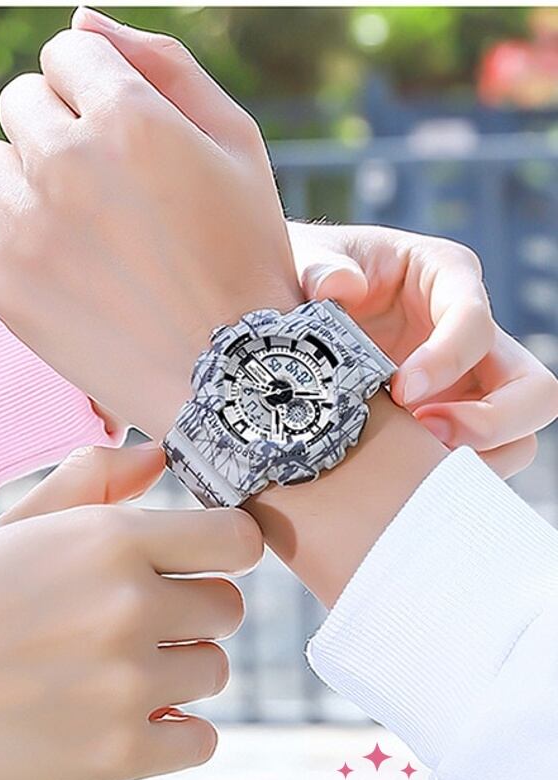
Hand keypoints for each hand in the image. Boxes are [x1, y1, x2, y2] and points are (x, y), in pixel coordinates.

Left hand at [0, 13, 302, 438]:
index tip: (117, 133)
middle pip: (19, 101)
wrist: (226, 376)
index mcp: (129, 116)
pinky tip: (49, 260)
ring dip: (23, 181)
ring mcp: (24, 226)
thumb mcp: (235, 142)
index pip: (67, 52)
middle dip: (57, 130)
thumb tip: (79, 17)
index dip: (94, 89)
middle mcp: (66, 163)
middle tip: (102, 189)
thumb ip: (162, 63)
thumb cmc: (244, 255)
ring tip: (77, 229)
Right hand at [0, 444, 262, 779]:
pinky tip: (123, 717)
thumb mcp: (20, 522)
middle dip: (191, 613)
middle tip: (133, 624)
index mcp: (110, 540)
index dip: (224, 550)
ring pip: (215, 670)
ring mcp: (126, 684)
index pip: (236, 539)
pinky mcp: (119, 753)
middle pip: (228, 608)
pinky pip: (202, 739)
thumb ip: (93, 478)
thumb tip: (158, 455)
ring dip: (178, 671)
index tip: (200, 565)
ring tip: (114, 671)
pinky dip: (173, 731)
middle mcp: (128, 607)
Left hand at [289, 221, 557, 477]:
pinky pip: (476, 456)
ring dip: (476, 455)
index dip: (447, 359)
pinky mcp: (449, 416)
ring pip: (518, 433)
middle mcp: (473, 332)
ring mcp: (468, 380)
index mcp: (446, 276)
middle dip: (492, 421)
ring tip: (413, 458)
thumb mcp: (311, 256)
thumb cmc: (314, 271)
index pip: (475, 320)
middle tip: (425, 433)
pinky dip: (446, 470)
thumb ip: (321, 267)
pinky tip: (398, 468)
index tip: (401, 389)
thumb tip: (341, 287)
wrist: (299, 302)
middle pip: (533, 388)